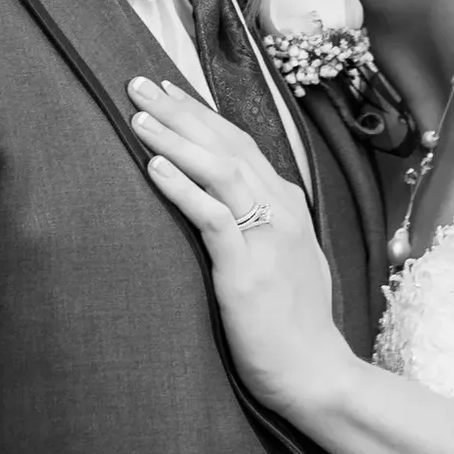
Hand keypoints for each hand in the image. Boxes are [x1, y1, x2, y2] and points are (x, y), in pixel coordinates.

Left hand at [130, 77, 353, 418]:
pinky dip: (182, 188)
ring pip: (219, 170)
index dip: (202, 114)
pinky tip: (154, 168)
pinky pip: (212, 217)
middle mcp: (281, 210)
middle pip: (226, 145)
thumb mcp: (286, 259)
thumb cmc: (294, 323)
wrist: (314, 370)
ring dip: (175, 139)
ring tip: (138, 116)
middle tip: (138, 82)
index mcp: (288, 205)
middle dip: (180, 111)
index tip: (167, 90)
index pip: (241, 143)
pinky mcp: (246, 269)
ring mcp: (266, 237)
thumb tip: (230, 204)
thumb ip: (263, 225)